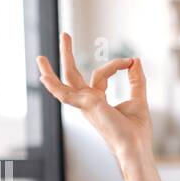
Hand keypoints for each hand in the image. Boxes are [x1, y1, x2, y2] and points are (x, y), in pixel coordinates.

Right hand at [36, 32, 151, 162]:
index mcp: (97, 102)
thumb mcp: (138, 99)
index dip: (115, 65)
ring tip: (41, 56)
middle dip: (68, 54)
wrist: (136, 147)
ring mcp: (85, 105)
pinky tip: (43, 78)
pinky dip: (54, 86)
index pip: (100, 75)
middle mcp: (88, 103)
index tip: (130, 62)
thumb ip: (136, 80)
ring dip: (53, 68)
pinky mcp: (86, 106)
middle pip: (73, 75)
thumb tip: (135, 60)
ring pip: (65, 82)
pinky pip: (65, 95)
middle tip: (65, 34)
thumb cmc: (136, 131)